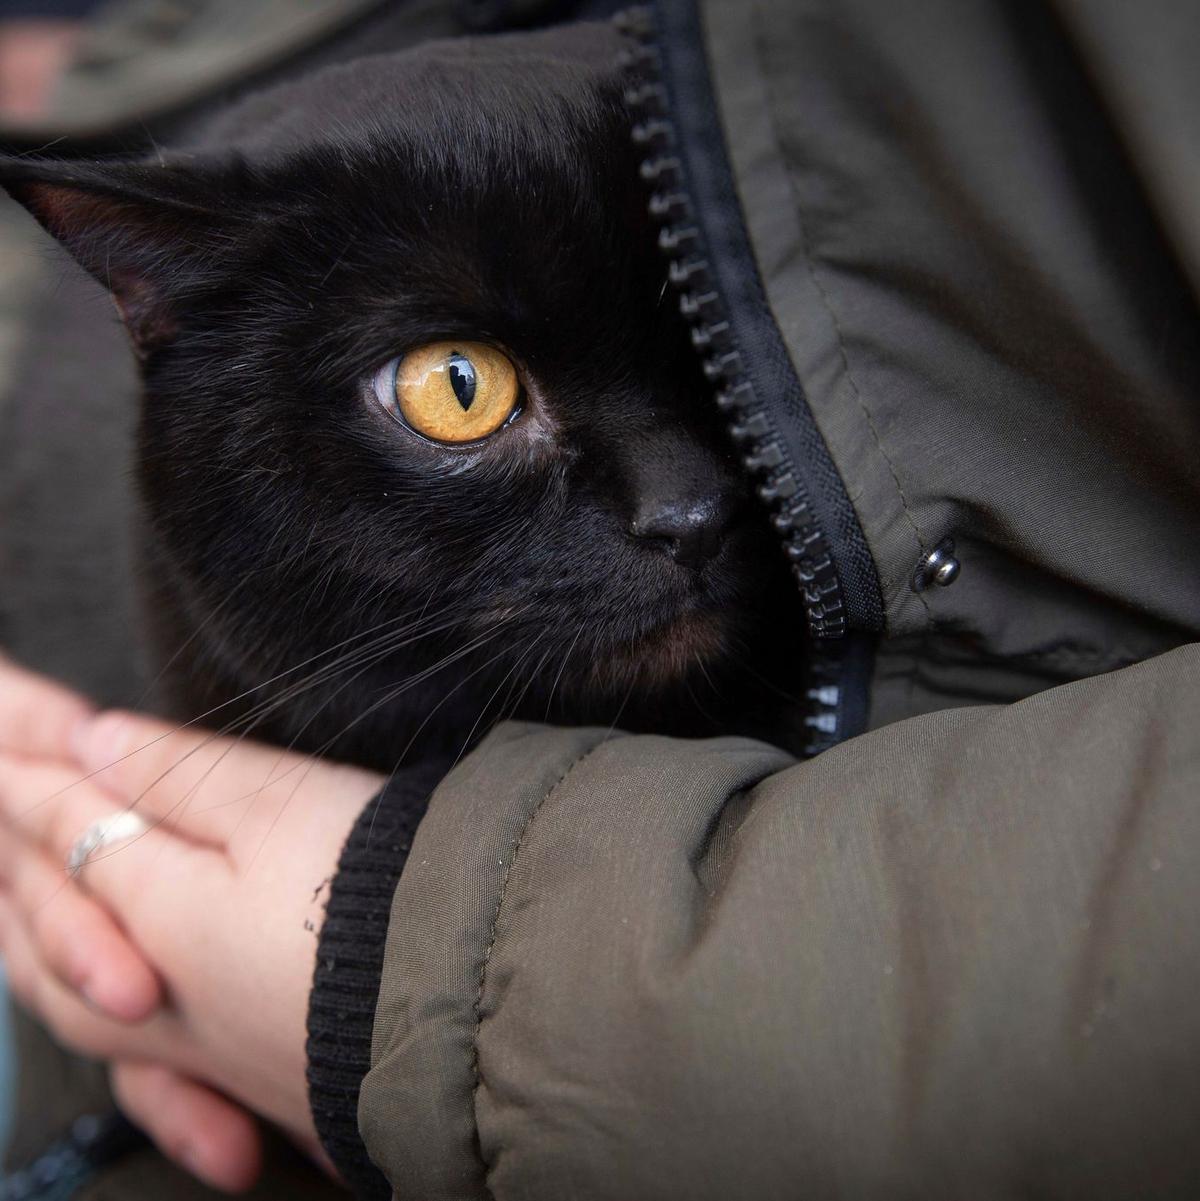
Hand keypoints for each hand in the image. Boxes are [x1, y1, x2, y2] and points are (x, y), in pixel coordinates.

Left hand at [0, 654, 383, 1189]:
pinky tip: (154, 1038)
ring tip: (42, 932)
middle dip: (28, 874)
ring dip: (55, 959)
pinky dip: (124, 1048)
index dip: (44, 783)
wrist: (473, 996)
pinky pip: (152, 1075)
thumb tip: (94, 743)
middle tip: (12, 826)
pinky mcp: (261, 1088)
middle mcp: (165, 997)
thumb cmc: (379, 885)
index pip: (79, 835)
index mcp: (161, 913)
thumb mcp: (280, 803)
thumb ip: (180, 775)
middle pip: (59, 936)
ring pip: (88, 1012)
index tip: (18, 743)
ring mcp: (210, 1053)